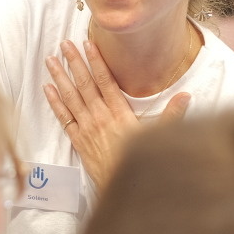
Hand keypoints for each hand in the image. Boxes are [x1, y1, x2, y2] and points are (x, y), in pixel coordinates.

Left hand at [42, 39, 191, 184]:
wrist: (123, 189)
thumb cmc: (140, 163)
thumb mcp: (159, 137)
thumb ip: (172, 115)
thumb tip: (186, 96)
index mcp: (120, 114)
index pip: (106, 81)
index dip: (96, 61)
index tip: (88, 44)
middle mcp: (101, 117)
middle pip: (85, 84)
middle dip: (74, 62)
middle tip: (64, 44)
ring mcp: (87, 129)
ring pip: (70, 97)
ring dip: (60, 77)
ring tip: (51, 60)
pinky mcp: (78, 141)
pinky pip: (63, 118)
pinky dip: (54, 102)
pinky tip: (47, 88)